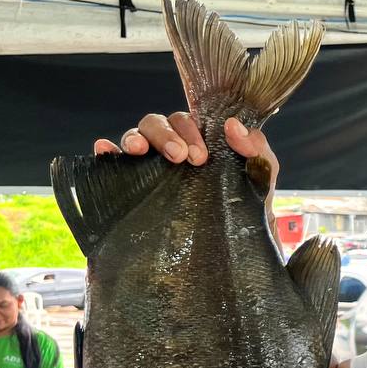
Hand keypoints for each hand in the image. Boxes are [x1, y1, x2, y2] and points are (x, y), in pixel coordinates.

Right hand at [93, 114, 279, 188]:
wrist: (237, 247)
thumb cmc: (248, 205)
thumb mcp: (261, 174)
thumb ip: (256, 147)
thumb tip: (233, 127)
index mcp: (199, 140)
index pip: (186, 120)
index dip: (190, 130)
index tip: (201, 155)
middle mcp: (171, 150)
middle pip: (156, 123)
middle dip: (166, 135)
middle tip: (182, 158)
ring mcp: (151, 167)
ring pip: (135, 137)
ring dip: (135, 138)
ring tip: (140, 152)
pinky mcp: (133, 187)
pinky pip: (113, 161)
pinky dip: (106, 151)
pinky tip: (105, 150)